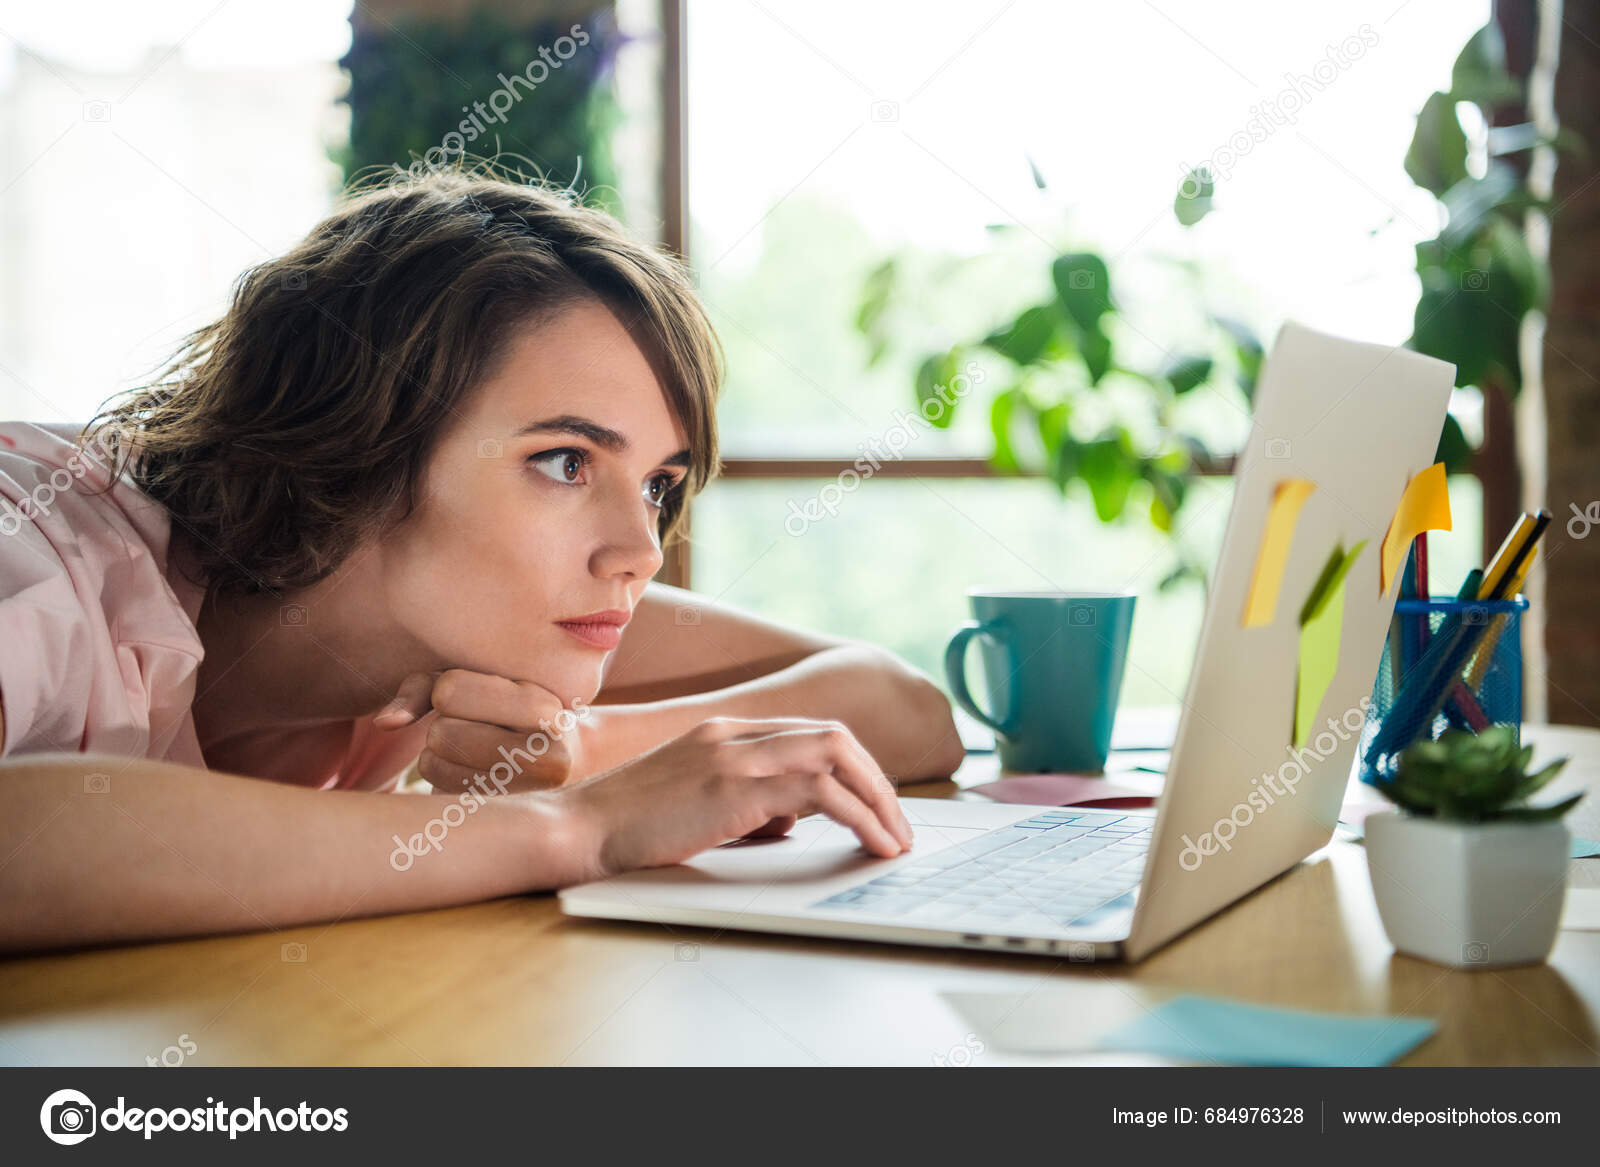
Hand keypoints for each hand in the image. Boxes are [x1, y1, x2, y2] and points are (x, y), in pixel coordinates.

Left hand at [374, 669, 586, 794]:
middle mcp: (545, 758)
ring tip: (477, 748)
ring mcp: (526, 798)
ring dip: (440, 753)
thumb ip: (426, 687)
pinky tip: (477, 773)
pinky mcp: (503, 820)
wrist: (577, 759)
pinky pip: (437, 791)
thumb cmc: (516, 709)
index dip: (448, 689)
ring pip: (433, 763)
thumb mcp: (484, 681)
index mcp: (546, 711)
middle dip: (446, 724)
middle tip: (477, 725)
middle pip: (441, 733)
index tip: (477, 694)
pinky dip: (445, 778)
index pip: (448, 691)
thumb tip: (385, 723)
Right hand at [549, 715, 914, 878]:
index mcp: (723, 733)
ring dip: (877, 798)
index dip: (853, 768)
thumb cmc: (626, 828)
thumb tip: (789, 824)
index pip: (809, 734)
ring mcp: (733, 755)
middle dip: (876, 780)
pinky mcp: (732, 788)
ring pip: (834, 754)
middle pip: (833, 736)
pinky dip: (857, 815)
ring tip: (895, 839)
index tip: (875, 805)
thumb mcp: (694, 807)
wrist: (576, 830)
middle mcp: (733, 734)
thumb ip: (745, 807)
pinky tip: (871, 842)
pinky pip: (817, 792)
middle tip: (898, 824)